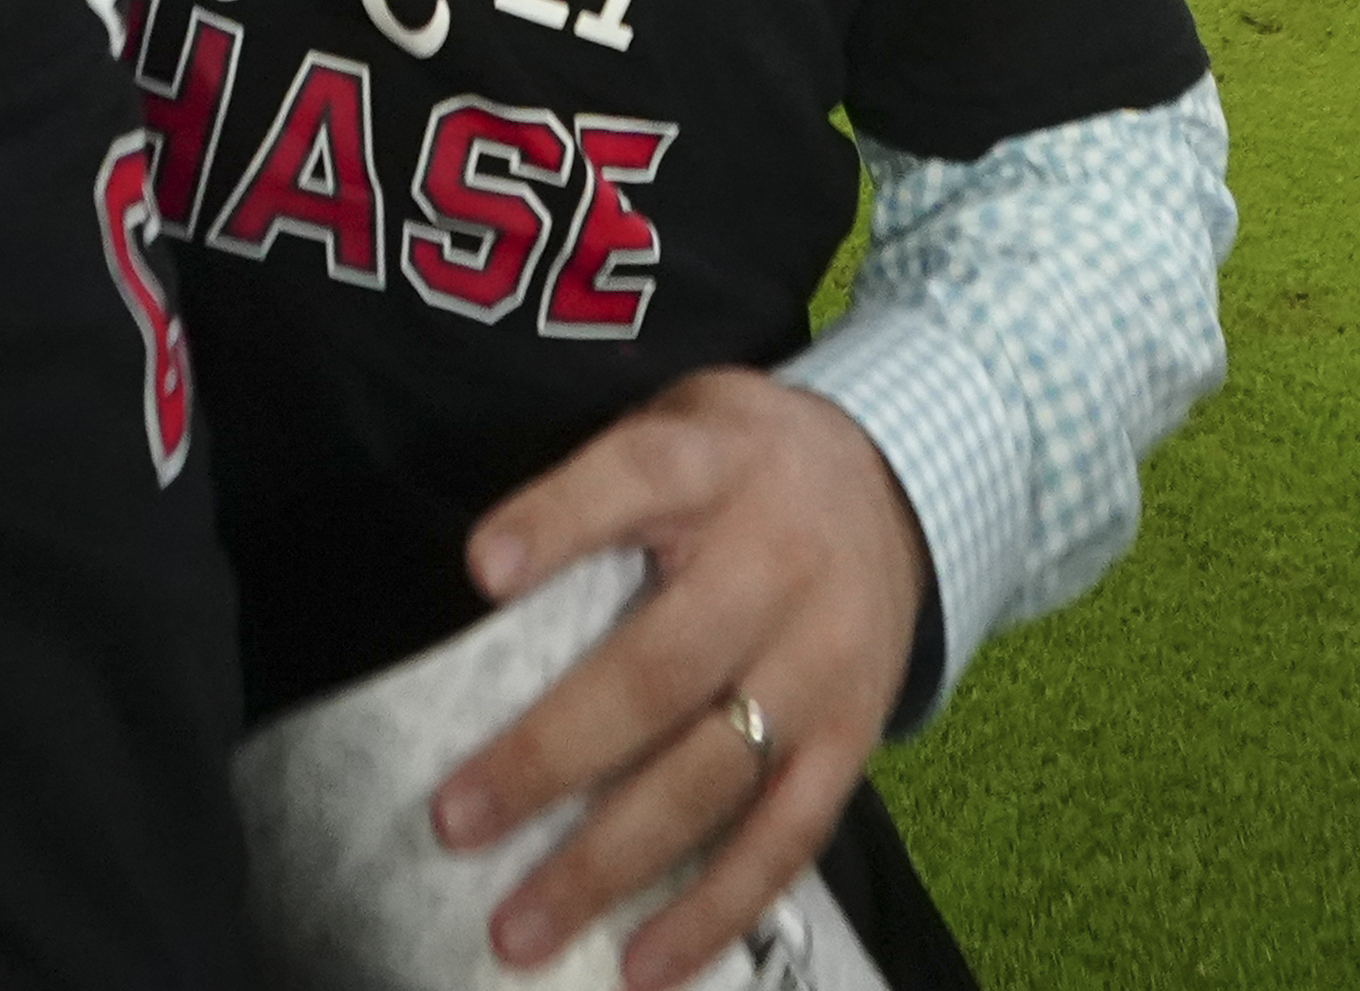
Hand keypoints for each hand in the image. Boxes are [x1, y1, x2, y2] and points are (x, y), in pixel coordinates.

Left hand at [429, 370, 924, 989]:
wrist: (903, 487)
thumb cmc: (743, 466)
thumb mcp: (684, 423)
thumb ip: (602, 485)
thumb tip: (479, 580)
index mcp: (720, 466)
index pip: (636, 479)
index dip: (558, 522)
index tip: (479, 570)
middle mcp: (778, 566)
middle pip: (662, 667)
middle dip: (552, 753)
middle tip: (455, 820)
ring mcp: (822, 663)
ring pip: (714, 775)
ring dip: (610, 861)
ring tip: (519, 927)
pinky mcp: (852, 738)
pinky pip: (786, 838)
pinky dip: (716, 911)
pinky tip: (643, 967)